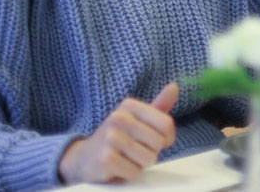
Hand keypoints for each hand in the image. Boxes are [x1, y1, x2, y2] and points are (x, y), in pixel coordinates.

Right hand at [58, 83, 177, 184]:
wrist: (85, 158)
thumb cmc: (119, 137)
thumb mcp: (139, 119)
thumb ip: (159, 106)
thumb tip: (174, 87)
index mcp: (129, 105)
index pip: (166, 124)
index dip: (167, 138)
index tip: (159, 140)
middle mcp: (118, 118)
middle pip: (158, 142)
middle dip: (152, 151)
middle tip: (136, 149)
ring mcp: (110, 138)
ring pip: (148, 158)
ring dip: (141, 164)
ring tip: (127, 157)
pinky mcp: (105, 159)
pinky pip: (135, 171)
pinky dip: (130, 173)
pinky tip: (119, 166)